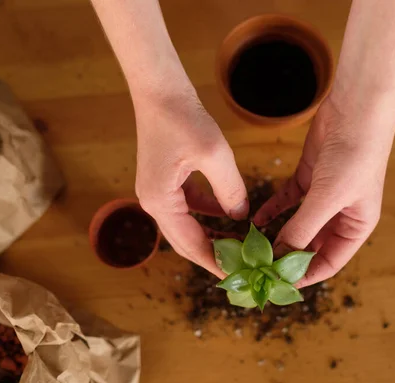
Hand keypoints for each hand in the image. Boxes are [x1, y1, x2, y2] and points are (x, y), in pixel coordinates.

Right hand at [134, 89, 247, 277]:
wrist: (160, 91)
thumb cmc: (183, 119)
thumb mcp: (214, 156)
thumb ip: (231, 191)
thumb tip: (241, 217)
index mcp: (160, 202)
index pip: (191, 244)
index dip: (215, 262)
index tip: (237, 277)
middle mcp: (153, 203)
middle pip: (185, 240)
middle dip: (213, 254)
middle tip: (241, 267)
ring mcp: (156, 192)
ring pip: (186, 225)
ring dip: (210, 235)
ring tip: (237, 246)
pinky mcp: (163, 181)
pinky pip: (186, 207)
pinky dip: (206, 214)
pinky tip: (227, 215)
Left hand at [254, 96, 394, 286]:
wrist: (355, 111)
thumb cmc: (353, 157)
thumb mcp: (327, 198)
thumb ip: (302, 229)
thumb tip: (279, 257)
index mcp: (356, 226)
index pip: (329, 262)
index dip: (305, 276)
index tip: (277, 285)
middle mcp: (341, 215)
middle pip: (310, 246)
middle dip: (286, 257)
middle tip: (258, 267)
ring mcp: (323, 196)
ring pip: (297, 224)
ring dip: (277, 235)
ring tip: (252, 248)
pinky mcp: (308, 178)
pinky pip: (287, 201)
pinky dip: (273, 210)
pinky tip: (255, 220)